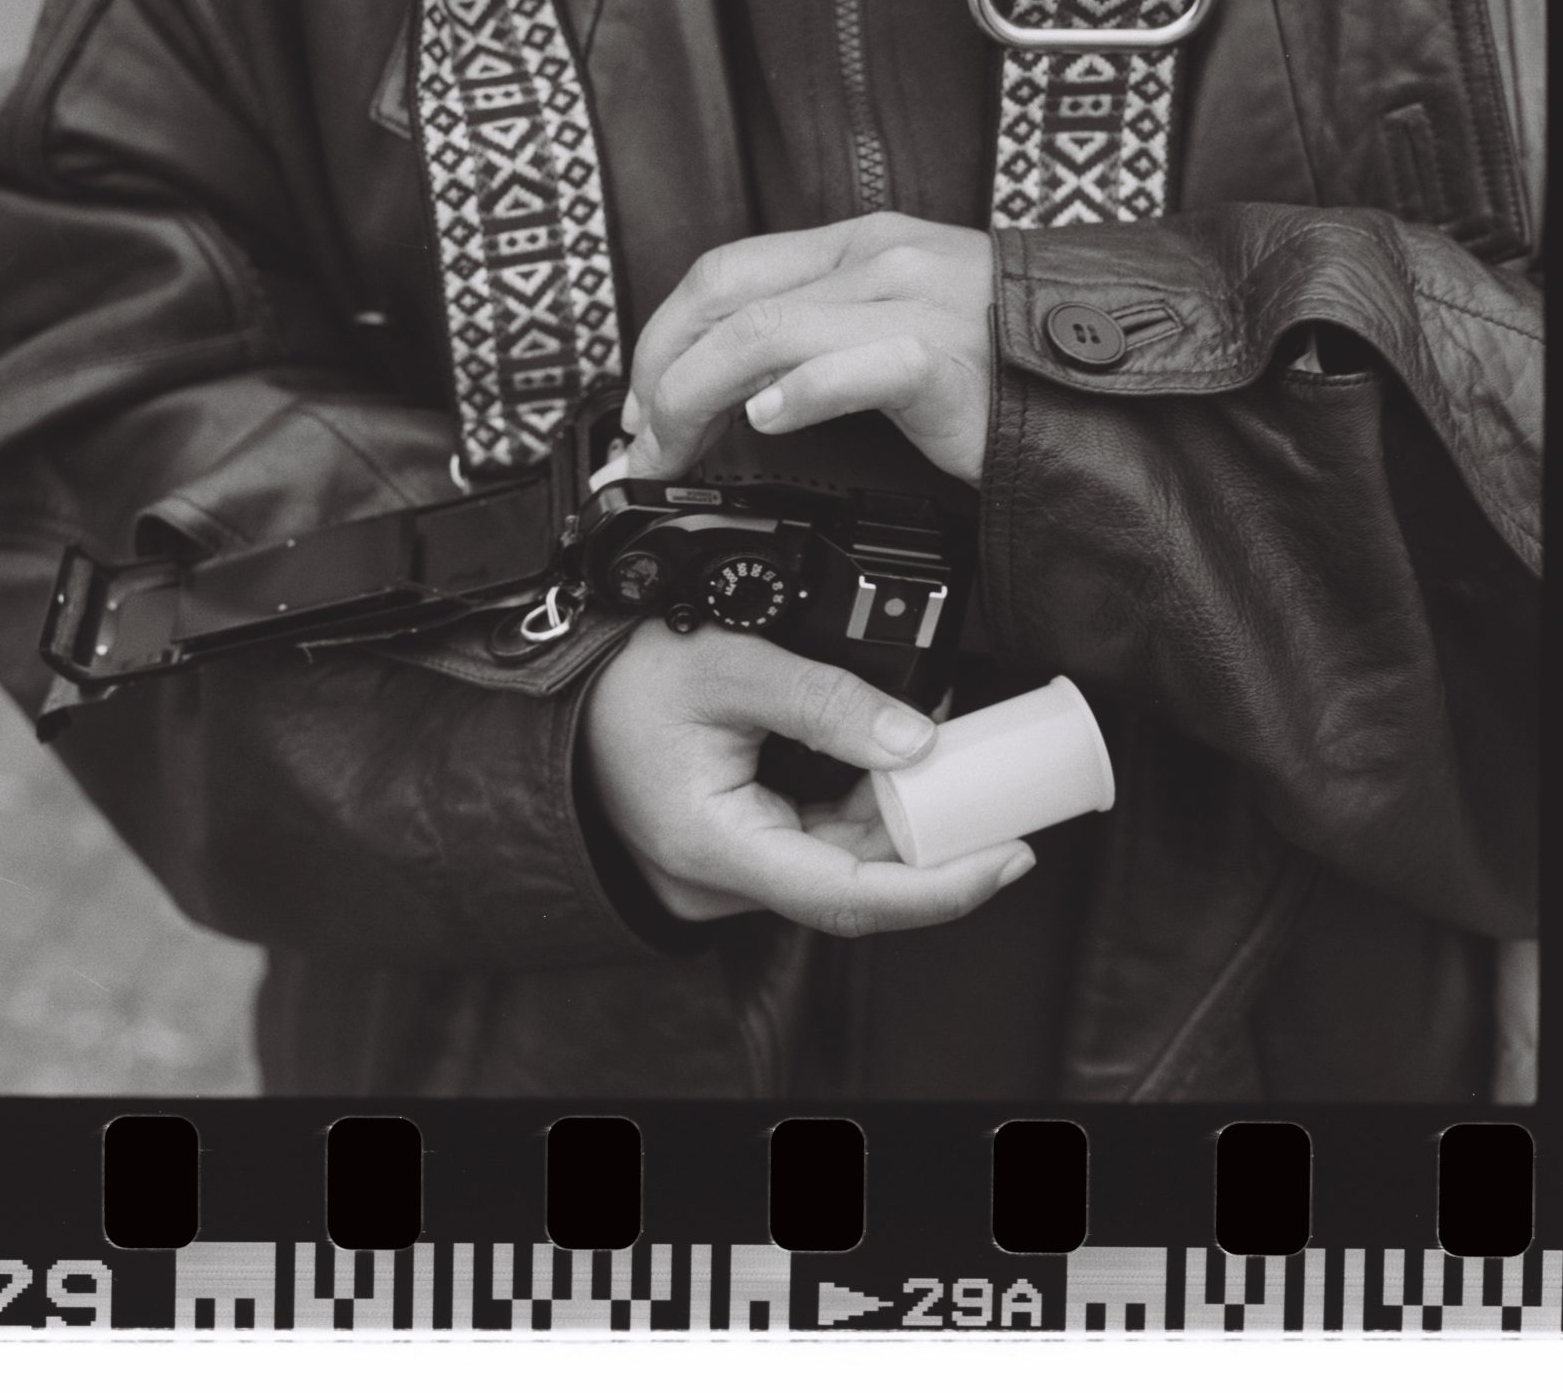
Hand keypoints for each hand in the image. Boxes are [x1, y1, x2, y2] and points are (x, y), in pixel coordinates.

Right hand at [580, 621, 1035, 933]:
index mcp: (714, 847)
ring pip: (840, 863)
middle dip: (936, 843)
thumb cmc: (616, 684)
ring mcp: (727, 875)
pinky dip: (864, 809)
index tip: (1006, 858)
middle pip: (855, 883)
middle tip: (1004, 796)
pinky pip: (816, 844)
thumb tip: (916, 739)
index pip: (847, 897)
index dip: (939, 889)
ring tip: (958, 765)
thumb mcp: (724, 664)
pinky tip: (899, 766)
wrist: (556, 694)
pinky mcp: (736, 855)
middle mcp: (720, 881)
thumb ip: (823, 699)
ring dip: (901, 821)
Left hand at [621, 212, 998, 484]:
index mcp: (863, 247)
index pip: (724, 273)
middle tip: (644, 445)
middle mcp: (880, 259)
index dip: (661, 341)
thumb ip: (822, 340)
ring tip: (677, 456)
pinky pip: (847, 367)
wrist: (1112, 394)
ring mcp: (912, 303)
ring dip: (694, 401)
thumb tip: (733, 393)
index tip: (641, 409)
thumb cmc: (1005, 374)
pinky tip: (765, 426)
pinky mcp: (941, 361)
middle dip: (658, 375)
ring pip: (761, 333)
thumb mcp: (898, 330)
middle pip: (723, 297)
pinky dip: (792, 396)